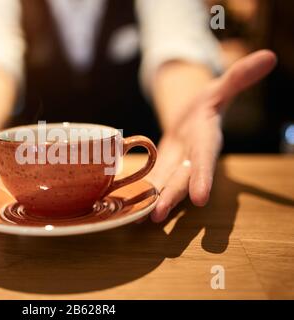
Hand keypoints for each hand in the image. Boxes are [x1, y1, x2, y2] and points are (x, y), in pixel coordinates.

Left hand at [148, 50, 276, 222]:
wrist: (193, 117)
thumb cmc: (208, 102)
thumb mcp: (219, 87)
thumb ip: (239, 77)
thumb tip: (267, 56)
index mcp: (206, 139)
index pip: (207, 159)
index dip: (204, 177)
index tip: (200, 198)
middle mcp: (193, 157)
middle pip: (183, 179)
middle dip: (172, 196)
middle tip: (158, 215)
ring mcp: (177, 165)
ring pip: (166, 184)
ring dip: (155, 200)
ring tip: (141, 217)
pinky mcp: (163, 167)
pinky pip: (153, 180)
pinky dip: (143, 192)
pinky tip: (130, 207)